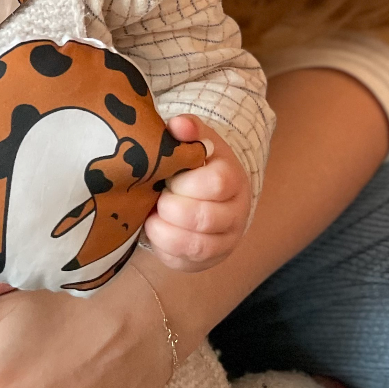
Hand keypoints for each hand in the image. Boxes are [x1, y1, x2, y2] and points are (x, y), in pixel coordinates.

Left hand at [142, 114, 250, 271]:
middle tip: (158, 198)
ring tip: (152, 215)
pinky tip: (156, 230)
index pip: (216, 183)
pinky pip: (184, 262)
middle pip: (204, 218)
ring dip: (164, 231)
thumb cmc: (195, 163)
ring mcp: (224, 241)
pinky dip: (163, 248)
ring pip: (196, 246)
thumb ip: (188, 129)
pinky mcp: (207, 261)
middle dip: (170, 208)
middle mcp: (236, 213)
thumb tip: (179, 125)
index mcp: (233, 178)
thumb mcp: (195, 140)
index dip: (185, 182)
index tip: (169, 178)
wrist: (207, 191)